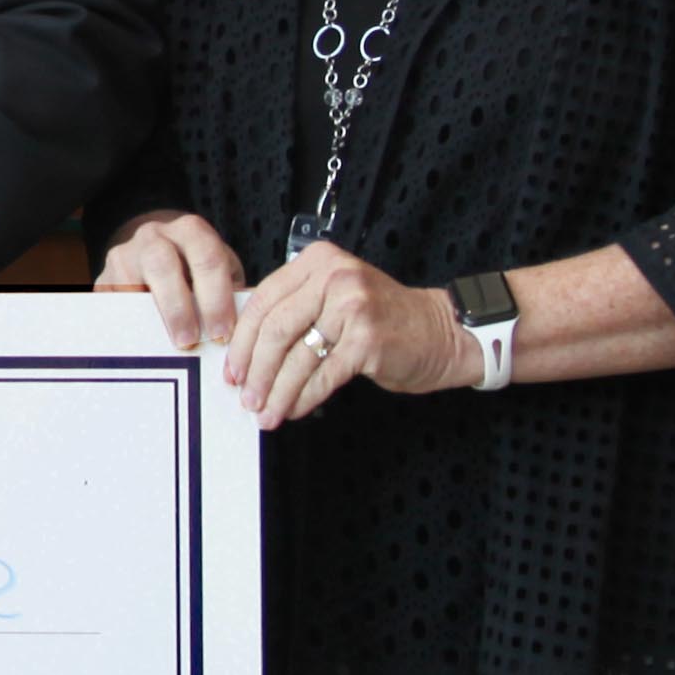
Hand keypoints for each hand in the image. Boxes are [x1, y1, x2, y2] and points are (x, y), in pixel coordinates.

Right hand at [96, 210, 249, 352]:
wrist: (160, 249)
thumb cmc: (199, 270)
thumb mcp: (222, 273)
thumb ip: (232, 296)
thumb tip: (244, 332)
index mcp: (191, 231)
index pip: (207, 258)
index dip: (216, 298)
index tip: (222, 333)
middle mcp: (155, 235)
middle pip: (162, 264)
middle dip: (178, 307)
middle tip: (190, 342)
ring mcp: (124, 253)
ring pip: (128, 279)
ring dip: (148, 315)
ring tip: (164, 345)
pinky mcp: (103, 277)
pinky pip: (110, 300)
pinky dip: (124, 323)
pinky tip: (141, 343)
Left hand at [221, 244, 474, 429]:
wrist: (442, 331)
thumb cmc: (383, 318)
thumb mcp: (335, 295)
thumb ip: (295, 307)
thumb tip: (244, 346)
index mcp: (318, 261)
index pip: (264, 300)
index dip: (242, 340)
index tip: (232, 368)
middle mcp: (334, 277)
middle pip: (275, 329)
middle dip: (254, 369)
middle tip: (245, 397)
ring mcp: (352, 307)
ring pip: (296, 356)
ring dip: (276, 391)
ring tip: (265, 412)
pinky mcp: (367, 340)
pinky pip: (321, 376)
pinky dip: (302, 398)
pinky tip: (293, 410)